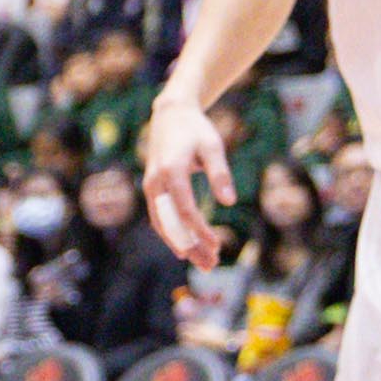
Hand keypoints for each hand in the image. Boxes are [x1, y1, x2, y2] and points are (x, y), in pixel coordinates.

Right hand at [139, 95, 231, 266]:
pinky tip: (188, 246)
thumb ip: (220, 174)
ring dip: (182, 244)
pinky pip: (160, 217)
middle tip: (210, 265)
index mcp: (171, 171)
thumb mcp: (213, 146)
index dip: (200, 231)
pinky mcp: (153, 189)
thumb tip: (230, 202)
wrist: (170, 114)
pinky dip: (174, 233)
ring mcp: (151, 187)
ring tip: (203, 261)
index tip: (217, 246)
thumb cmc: (195, 130)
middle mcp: (155, 182)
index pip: (184, 210)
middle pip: (170, 223)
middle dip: (190, 246)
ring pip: (163, 224)